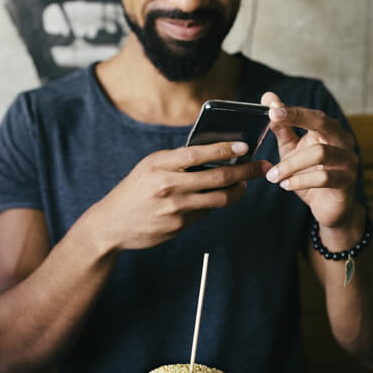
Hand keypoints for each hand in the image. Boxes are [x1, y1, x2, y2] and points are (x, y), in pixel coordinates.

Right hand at [87, 141, 269, 250]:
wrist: (111, 224)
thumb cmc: (134, 190)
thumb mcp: (149, 167)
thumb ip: (177, 161)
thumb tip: (214, 156)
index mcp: (160, 164)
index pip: (199, 153)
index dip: (225, 149)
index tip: (245, 147)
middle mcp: (168, 185)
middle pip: (217, 177)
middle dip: (244, 172)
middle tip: (260, 168)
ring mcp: (174, 208)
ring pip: (217, 199)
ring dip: (237, 192)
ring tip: (244, 186)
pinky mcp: (177, 226)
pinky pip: (204, 214)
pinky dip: (213, 205)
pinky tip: (217, 200)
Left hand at [261, 91, 359, 228]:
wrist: (328, 208)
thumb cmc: (310, 174)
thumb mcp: (291, 150)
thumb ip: (281, 127)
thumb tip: (268, 98)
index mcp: (329, 131)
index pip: (312, 115)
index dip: (292, 110)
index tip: (271, 108)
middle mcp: (342, 141)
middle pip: (323, 122)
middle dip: (298, 118)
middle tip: (273, 120)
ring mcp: (348, 161)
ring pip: (320, 153)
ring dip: (290, 164)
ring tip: (273, 176)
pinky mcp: (347, 182)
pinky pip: (324, 177)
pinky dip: (300, 181)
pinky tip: (285, 186)